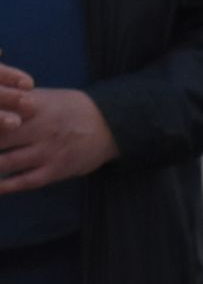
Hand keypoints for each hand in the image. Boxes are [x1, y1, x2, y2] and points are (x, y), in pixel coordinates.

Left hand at [0, 69, 119, 194]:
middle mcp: (39, 128)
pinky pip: (25, 181)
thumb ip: (15, 102)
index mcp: (33, 107)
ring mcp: (47, 150)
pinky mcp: (56, 169)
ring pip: (6, 162)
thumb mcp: (44, 97)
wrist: (111, 125)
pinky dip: (5, 185)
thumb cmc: (71, 109)